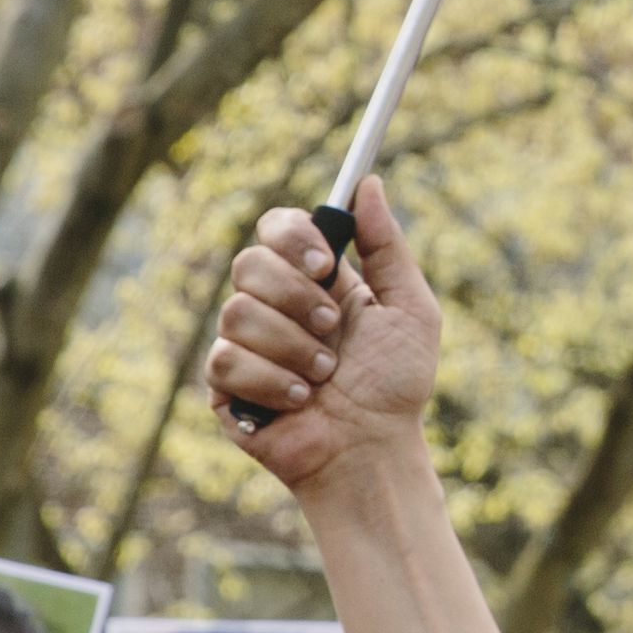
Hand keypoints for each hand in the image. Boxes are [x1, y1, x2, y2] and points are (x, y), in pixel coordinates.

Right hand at [208, 172, 441, 490]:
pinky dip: (272, 381)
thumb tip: (368, 182)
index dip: (292, 236)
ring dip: (293, 347)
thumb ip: (387, 246)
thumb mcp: (409, 308)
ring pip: (236, 312)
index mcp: (313, 279)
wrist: (373, 450)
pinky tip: (300, 401)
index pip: (276, 227)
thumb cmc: (396, 385)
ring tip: (325, 376)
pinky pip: (225, 359)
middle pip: (249, 262)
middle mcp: (273, 303)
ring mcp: (244, 342)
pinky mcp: (223, 384)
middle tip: (332, 329)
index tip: (327, 263)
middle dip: (298, 298)